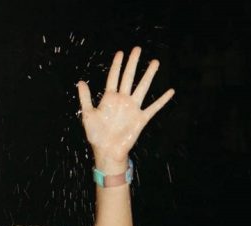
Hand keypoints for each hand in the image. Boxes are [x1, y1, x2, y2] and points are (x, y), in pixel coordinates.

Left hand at [77, 47, 173, 167]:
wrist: (107, 151)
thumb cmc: (96, 135)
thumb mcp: (88, 115)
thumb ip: (85, 98)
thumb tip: (81, 82)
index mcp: (109, 99)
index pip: (113, 77)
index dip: (117, 65)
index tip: (121, 52)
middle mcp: (122, 100)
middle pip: (129, 78)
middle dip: (133, 63)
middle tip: (138, 49)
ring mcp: (132, 108)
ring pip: (142, 87)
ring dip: (148, 75)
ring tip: (154, 62)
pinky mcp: (141, 119)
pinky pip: (153, 108)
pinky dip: (162, 100)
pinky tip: (170, 91)